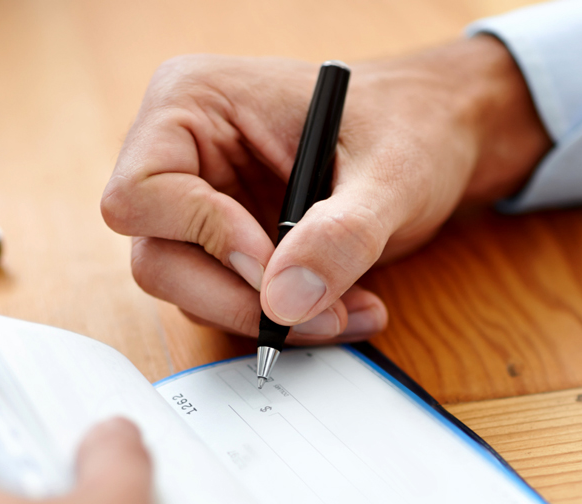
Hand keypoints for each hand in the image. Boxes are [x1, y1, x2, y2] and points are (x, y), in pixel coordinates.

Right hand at [101, 36, 550, 342]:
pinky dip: (284, 320)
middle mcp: (182, 155)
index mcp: (193, 104)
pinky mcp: (228, 248)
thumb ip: (341, 235)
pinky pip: (230, 304)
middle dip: (239, 300)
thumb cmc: (412, 125)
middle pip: (158, 258)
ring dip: (270, 318)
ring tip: (348, 309)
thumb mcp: (390, 173)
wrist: (440, 138)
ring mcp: (201, 206)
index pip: (140, 194)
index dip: (204, 238)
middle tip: (319, 316)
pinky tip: (339, 307)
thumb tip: (285, 302)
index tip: (273, 265)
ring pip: (192, 293)